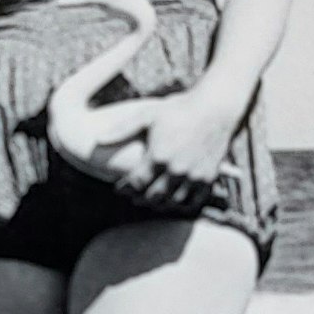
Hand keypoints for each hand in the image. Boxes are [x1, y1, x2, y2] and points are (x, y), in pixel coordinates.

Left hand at [112, 86, 236, 212]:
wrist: (215, 108)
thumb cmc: (179, 109)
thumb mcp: (148, 115)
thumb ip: (122, 129)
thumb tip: (98, 139)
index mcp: (158, 156)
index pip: (136, 183)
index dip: (125, 190)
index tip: (120, 189)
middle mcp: (176, 170)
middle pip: (153, 197)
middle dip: (140, 199)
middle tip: (134, 197)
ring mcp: (194, 176)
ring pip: (173, 203)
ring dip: (160, 205)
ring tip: (152, 200)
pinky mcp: (208, 178)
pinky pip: (194, 202)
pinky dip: (182, 206)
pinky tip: (174, 201)